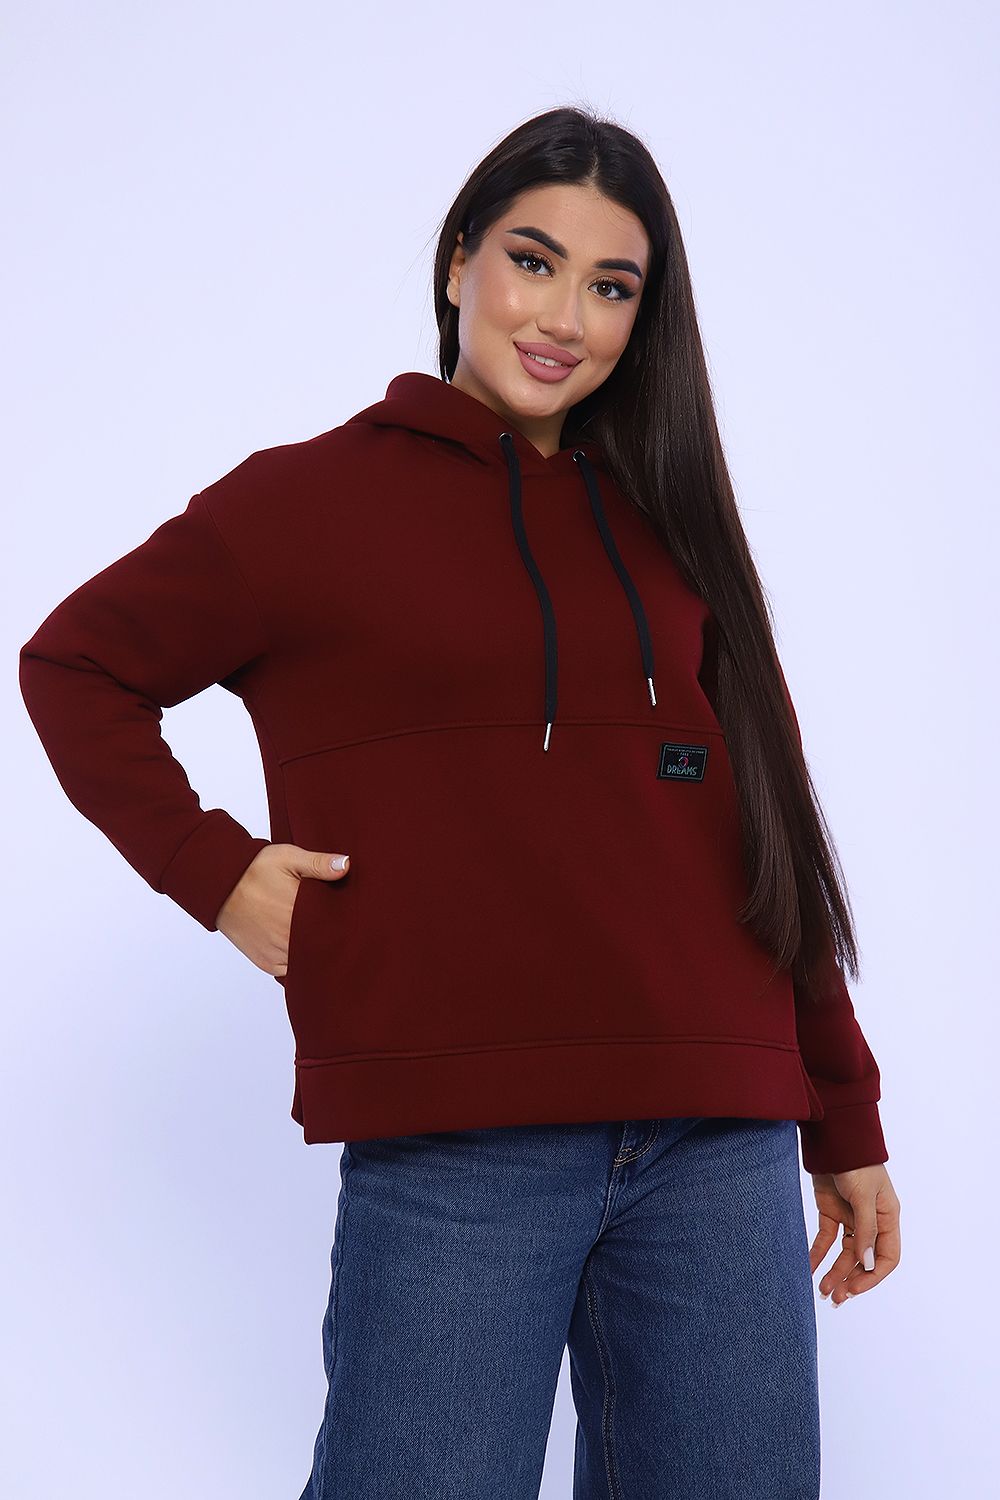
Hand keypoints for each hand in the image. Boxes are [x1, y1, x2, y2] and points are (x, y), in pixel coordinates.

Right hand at [215, 843, 350, 973]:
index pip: (333, 927)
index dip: (344, 924)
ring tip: (321, 938)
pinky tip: (305, 949)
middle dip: (332, 939)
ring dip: (315, 952)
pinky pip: (291, 971)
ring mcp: (277, 953)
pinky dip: (299, 963)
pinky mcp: (267, 963)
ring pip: (308, 961)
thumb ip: (318, 864)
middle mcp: (287, 938)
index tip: (349, 917)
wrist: (220, 886)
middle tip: (338, 928)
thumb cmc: (254, 869)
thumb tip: (346, 865)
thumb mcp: (288, 857)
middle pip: (322, 946)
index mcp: (297, 912)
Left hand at [808, 1162, 900, 1305]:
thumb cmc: (856, 1163)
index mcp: (888, 1218)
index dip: (872, 1276)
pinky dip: (817, 1253)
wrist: (832, 1138)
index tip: (854, 1289)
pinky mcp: (830, 1210)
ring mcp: (850, 1216)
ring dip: (834, 1272)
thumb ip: (866, 1231)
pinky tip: (807, 1268)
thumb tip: (867, 1264)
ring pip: (844, 1253)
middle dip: (850, 1279)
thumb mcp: (864, 1197)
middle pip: (863, 1259)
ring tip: (822, 1290)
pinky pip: (825, 1238)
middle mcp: (871, 1221)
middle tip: (835, 1298)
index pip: (887, 1257)